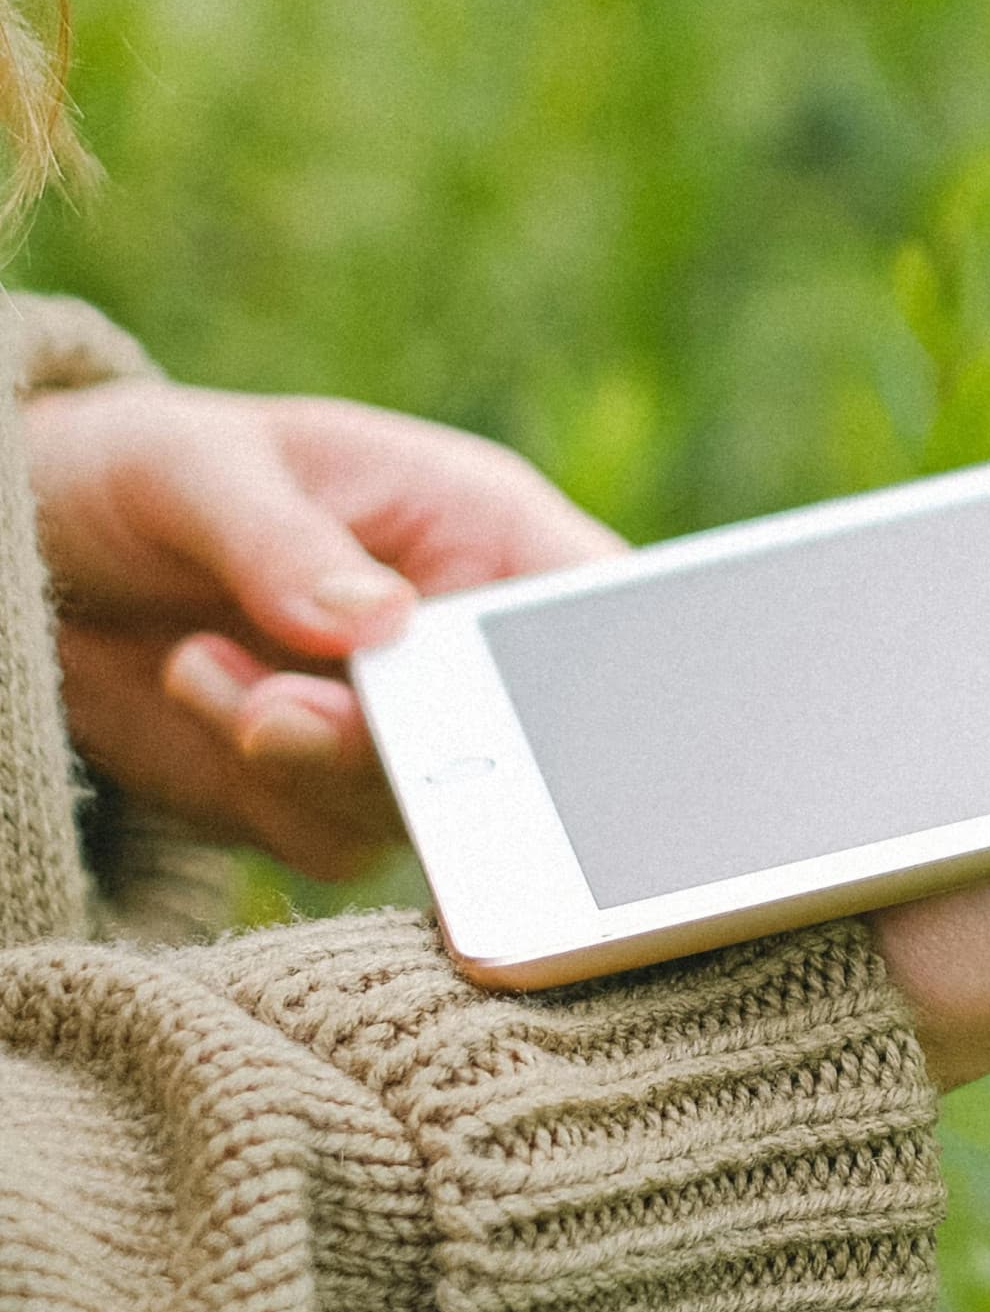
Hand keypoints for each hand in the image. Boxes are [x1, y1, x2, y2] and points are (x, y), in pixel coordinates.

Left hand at [25, 379, 619, 877]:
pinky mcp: (325, 798)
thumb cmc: (137, 471)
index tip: (535, 706)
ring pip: (426, 805)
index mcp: (481, 530)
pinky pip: (334, 840)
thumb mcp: (200, 471)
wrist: (27, 560)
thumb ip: (283, 543)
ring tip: (200, 661)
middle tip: (289, 714)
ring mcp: (401, 729)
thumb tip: (381, 622)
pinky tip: (199, 685)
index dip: (610, 669)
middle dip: (418, 743)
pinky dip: (256, 789)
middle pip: (527, 741)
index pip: (596, 609)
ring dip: (306, 757)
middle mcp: (460, 639)